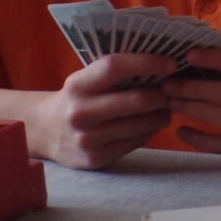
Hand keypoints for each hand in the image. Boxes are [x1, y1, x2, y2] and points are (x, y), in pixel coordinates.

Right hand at [28, 54, 176, 169]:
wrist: (45, 131)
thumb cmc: (76, 98)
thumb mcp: (85, 80)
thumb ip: (115, 73)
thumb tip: (162, 66)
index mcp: (77, 85)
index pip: (115, 67)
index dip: (147, 63)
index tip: (171, 64)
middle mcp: (80, 112)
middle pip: (137, 100)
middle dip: (163, 94)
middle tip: (175, 90)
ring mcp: (88, 139)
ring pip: (141, 124)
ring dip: (162, 114)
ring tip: (167, 106)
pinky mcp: (96, 158)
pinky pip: (136, 142)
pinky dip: (150, 130)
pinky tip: (152, 123)